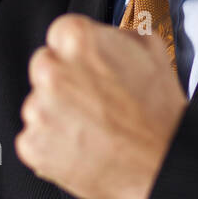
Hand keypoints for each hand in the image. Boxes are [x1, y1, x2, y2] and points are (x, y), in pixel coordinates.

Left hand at [15, 13, 187, 198]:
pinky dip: (53, 144)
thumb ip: (115, 34)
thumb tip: (101, 36)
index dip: (77, 52)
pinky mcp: (33, 145)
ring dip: (57, 114)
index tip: (88, 67)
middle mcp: (51, 71)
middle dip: (63, 80)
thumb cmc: (161, 111)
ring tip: (94, 127)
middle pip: (44, 67)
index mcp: (76, 39)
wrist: (164, 165)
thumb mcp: (151, 48)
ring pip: (38, 104)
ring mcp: (39, 110)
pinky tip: (83, 146)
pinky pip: (35, 138)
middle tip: (94, 100)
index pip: (59, 34)